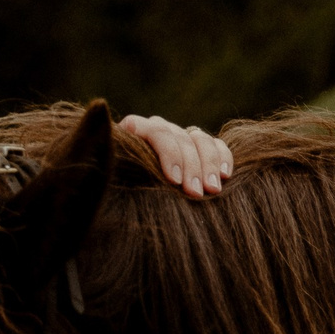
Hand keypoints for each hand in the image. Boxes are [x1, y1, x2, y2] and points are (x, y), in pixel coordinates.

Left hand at [118, 114, 233, 198]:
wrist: (131, 204)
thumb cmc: (116, 192)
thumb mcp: (109, 179)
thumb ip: (112, 165)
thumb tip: (111, 159)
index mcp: (133, 130)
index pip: (154, 131)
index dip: (167, 153)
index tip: (174, 180)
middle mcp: (158, 129)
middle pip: (179, 137)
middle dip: (190, 165)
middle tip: (194, 193)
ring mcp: (179, 136)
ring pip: (199, 139)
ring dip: (208, 164)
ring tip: (213, 190)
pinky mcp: (199, 147)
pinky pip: (216, 145)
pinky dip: (223, 158)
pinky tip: (225, 175)